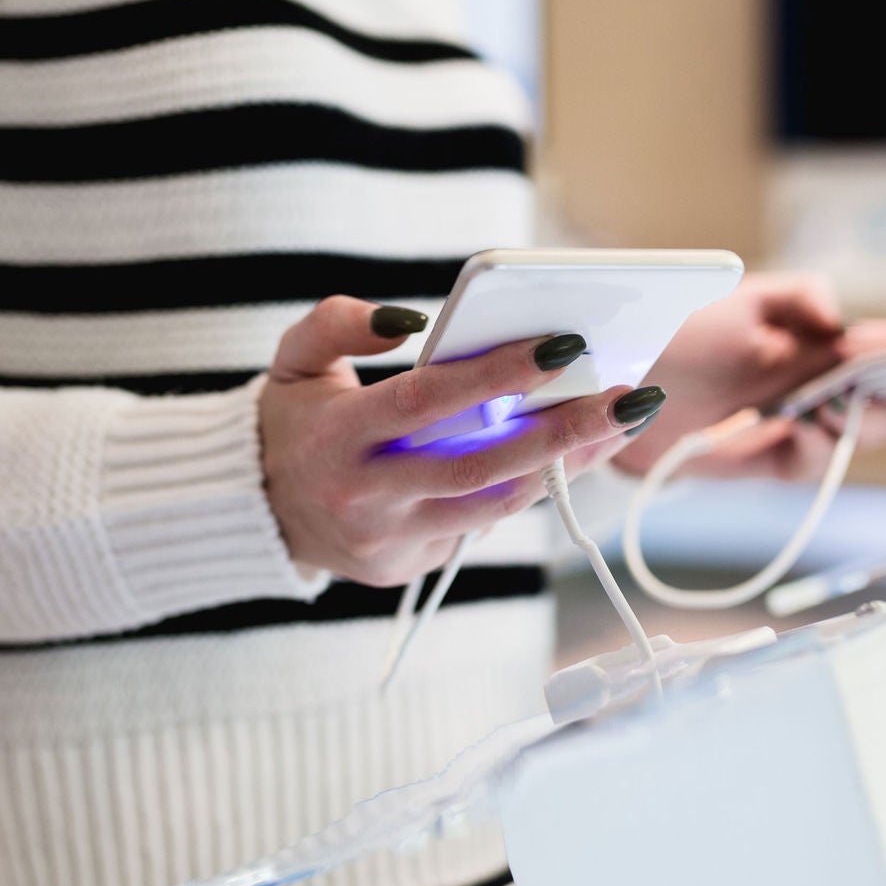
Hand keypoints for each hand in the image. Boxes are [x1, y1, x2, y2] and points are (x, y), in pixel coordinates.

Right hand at [259, 298, 663, 585]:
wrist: (255, 510)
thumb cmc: (294, 419)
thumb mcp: (294, 359)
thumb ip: (339, 323)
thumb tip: (411, 319)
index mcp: (338, 436)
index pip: (429, 400)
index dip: (497, 375)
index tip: (562, 346)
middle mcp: (365, 496)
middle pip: (479, 467)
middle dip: (563, 431)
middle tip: (630, 397)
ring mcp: (388, 540)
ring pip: (493, 505)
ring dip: (563, 464)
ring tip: (618, 421)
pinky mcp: (406, 566)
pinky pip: (479, 524)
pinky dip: (524, 488)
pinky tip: (569, 453)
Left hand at [610, 275, 885, 482]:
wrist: (617, 381)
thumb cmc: (677, 329)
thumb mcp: (742, 296)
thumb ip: (801, 297)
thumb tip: (842, 318)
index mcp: (831, 342)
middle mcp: (829, 385)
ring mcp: (805, 425)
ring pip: (866, 434)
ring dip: (854, 421)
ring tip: (813, 405)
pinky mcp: (771, 460)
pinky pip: (811, 464)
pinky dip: (801, 449)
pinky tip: (777, 432)